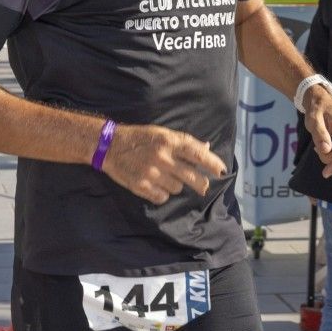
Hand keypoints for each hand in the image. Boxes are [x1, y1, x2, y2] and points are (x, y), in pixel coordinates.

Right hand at [101, 124, 227, 205]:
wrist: (109, 146)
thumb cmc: (139, 137)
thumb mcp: (162, 133)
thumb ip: (184, 142)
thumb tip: (207, 147)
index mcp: (169, 141)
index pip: (197, 153)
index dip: (212, 163)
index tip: (222, 171)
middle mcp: (162, 157)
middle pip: (192, 176)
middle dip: (201, 183)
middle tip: (203, 186)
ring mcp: (151, 173)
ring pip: (177, 188)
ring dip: (175, 184)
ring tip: (165, 176)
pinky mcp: (141, 186)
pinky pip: (162, 197)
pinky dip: (162, 193)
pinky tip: (155, 185)